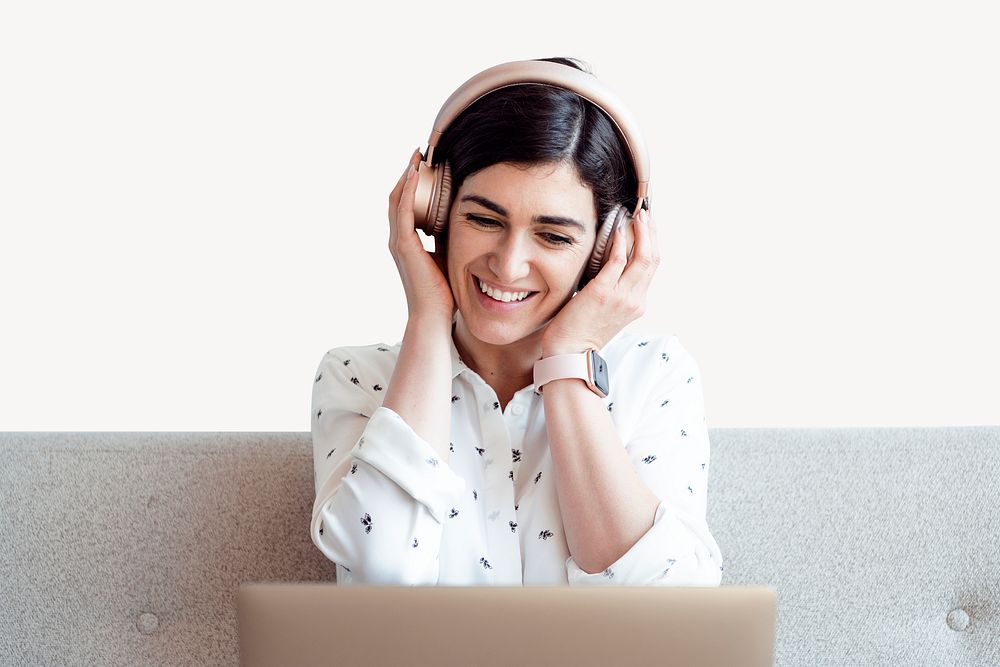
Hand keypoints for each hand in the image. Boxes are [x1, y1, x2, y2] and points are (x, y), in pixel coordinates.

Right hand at [387, 148, 455, 323]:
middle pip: (398, 196)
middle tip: (421, 152)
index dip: (414, 182)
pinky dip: (407, 191)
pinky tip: (414, 174)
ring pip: (397, 199)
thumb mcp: (448, 255)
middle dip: (409, 173)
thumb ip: (449, 238)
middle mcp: (399, 239)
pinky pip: (403, 211)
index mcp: (408, 241)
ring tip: (418, 156)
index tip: (427, 164)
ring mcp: (399, 242)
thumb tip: (464, 221)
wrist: (434, 315)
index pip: (407, 203)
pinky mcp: (404, 246)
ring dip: (407, 176)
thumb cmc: (443, 292)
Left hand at [540, 207, 658, 355]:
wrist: (569, 353)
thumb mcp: (605, 309)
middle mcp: (635, 300)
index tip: (647, 224)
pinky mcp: (603, 293)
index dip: (652, 242)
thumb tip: (609, 263)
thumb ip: (612, 288)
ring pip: (643, 257)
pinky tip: (617, 229)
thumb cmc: (580, 331)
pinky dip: (620, 242)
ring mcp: (622, 297)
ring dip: (641, 232)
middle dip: (651, 232)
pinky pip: (618, 261)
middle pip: (653, 258)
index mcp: (637, 303)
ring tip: (636, 214)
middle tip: (645, 212)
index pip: (652, 267)